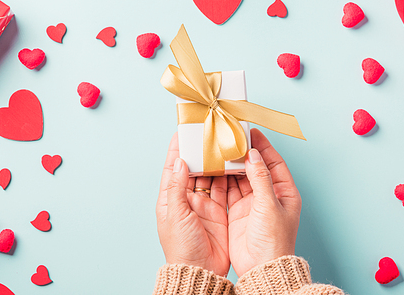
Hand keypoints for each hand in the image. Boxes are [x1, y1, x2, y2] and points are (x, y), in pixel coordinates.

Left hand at [156, 133, 229, 275]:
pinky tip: (232, 164)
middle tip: (208, 135)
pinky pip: (224, 188)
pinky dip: (228, 176)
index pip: (172, 168)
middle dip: (199, 152)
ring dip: (214, 162)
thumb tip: (180, 162)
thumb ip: (177, 187)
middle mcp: (187, 199)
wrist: (201, 271)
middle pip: (192, 169)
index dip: (176, 150)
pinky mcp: (219, 211)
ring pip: (210, 176)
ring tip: (222, 146)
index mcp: (171, 199)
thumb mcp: (175, 214)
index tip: (182, 132)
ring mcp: (204, 204)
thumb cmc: (181, 247)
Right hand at [227, 128, 301, 276]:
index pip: (274, 162)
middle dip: (245, 153)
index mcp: (284, 192)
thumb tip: (253, 155)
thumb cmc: (274, 240)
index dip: (264, 146)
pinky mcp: (238, 211)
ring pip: (241, 178)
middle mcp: (268, 195)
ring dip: (232, 165)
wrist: (261, 268)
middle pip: (256, 167)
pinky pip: (229, 190)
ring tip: (222, 150)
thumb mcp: (269, 204)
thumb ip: (260, 178)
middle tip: (232, 139)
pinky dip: (223, 180)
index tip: (252, 133)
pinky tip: (216, 169)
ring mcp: (252, 203)